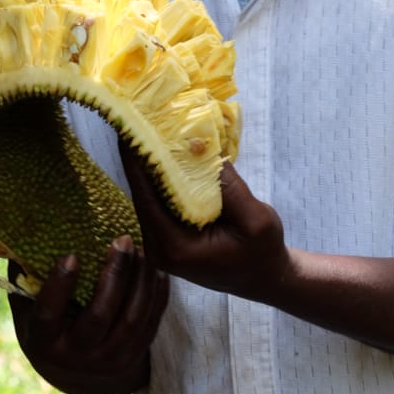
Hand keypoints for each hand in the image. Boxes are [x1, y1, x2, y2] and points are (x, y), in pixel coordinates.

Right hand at [8, 235, 167, 393]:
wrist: (79, 375)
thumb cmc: (50, 329)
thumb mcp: (29, 312)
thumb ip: (26, 280)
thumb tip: (19, 239)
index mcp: (44, 341)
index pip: (49, 313)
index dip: (59, 285)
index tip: (71, 255)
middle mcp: (76, 356)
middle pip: (99, 315)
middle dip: (114, 275)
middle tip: (122, 240)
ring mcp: (108, 360)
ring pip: (131, 319)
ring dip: (140, 281)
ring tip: (142, 249)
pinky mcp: (134, 356)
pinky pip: (150, 322)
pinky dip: (157, 294)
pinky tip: (156, 269)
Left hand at [120, 144, 289, 303]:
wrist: (264, 276)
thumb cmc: (263, 252)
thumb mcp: (257, 220)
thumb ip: (231, 189)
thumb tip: (204, 151)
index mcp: (175, 247)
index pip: (146, 198)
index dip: (136, 162)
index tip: (129, 128)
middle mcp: (158, 248)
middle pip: (141, 195)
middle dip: (141, 157)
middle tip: (137, 117)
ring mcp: (160, 243)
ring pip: (148, 196)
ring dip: (150, 165)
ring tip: (148, 127)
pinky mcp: (168, 235)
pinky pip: (159, 201)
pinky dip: (161, 177)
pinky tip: (164, 151)